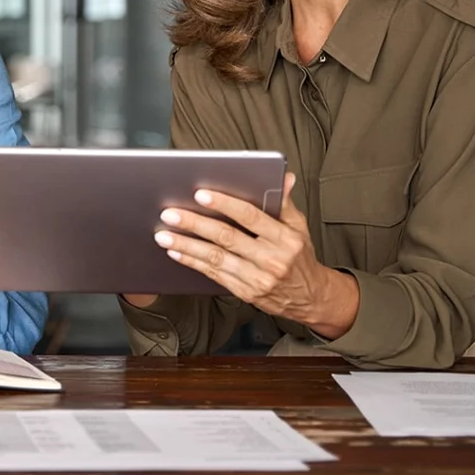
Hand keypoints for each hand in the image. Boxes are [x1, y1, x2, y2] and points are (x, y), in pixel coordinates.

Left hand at [154, 173, 358, 337]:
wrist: (311, 297)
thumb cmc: (299, 256)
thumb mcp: (299, 227)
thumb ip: (284, 202)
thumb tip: (284, 176)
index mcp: (285, 238)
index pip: (250, 216)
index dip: (224, 204)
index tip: (201, 194)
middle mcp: (271, 259)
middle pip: (227, 237)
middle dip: (195, 224)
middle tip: (170, 213)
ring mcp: (257, 279)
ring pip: (215, 258)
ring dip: (186, 246)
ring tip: (164, 235)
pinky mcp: (245, 292)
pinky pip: (214, 275)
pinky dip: (193, 263)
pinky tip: (176, 253)